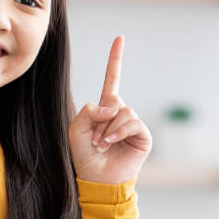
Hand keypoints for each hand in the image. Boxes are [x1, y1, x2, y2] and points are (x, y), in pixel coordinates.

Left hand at [68, 36, 152, 184]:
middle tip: (94, 141)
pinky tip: (111, 143)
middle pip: (113, 101)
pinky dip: (118, 131)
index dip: (115, 60)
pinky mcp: (142, 135)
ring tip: (102, 144)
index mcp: (105, 109)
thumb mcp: (76, 129)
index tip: (119, 38)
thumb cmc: (85, 156)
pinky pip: (132, 122)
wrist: (97, 179)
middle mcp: (121, 114)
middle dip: (99, 121)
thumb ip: (88, 111)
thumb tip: (113, 106)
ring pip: (123, 111)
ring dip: (108, 129)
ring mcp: (133, 124)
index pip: (112, 80)